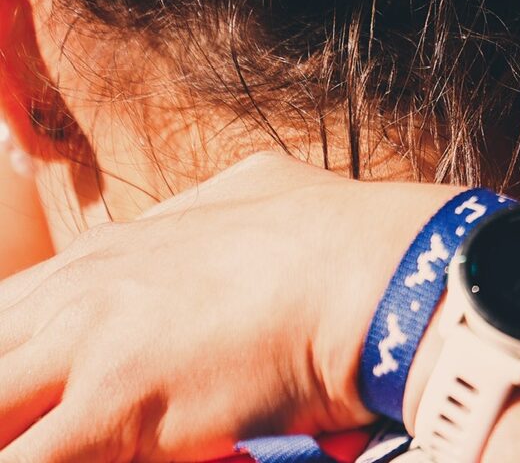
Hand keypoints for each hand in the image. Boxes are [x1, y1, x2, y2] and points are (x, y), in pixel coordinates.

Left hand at [0, 153, 449, 461]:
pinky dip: (38, 460)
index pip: (5, 315)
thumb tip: (212, 216)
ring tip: (77, 438)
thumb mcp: (252, 191)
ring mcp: (89, 350)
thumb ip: (202, 214)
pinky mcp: (112, 408)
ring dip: (24, 430)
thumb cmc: (337, 234)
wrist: (376, 269)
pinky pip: (27, 458)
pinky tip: (101, 457)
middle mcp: (80, 295)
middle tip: (50, 418)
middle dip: (11, 402)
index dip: (11, 363)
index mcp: (107, 251)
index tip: (38, 394)